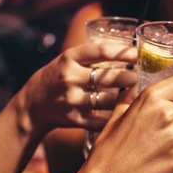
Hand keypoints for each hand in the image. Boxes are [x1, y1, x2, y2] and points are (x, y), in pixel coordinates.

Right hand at [17, 41, 136, 134]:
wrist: (32, 105)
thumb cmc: (56, 78)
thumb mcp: (67, 61)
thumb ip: (91, 57)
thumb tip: (127, 52)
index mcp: (69, 58)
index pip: (100, 51)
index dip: (122, 52)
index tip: (137, 53)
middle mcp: (69, 77)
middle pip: (107, 78)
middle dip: (129, 78)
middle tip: (140, 78)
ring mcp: (71, 99)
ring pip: (107, 100)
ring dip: (125, 98)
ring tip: (136, 95)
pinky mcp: (73, 119)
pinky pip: (100, 121)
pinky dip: (113, 119)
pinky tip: (123, 115)